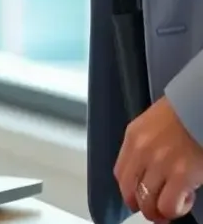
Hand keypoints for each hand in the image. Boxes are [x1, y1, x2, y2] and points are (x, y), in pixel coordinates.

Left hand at [115, 96, 202, 221]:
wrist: (202, 105)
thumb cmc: (186, 111)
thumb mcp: (154, 123)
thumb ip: (147, 145)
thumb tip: (149, 168)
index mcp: (134, 137)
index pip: (121, 174)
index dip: (130, 191)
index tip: (139, 196)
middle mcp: (142, 152)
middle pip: (129, 191)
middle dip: (141, 206)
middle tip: (155, 210)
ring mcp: (160, 164)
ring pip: (148, 203)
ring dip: (159, 211)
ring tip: (172, 207)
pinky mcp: (181, 175)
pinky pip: (168, 205)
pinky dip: (175, 209)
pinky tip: (186, 200)